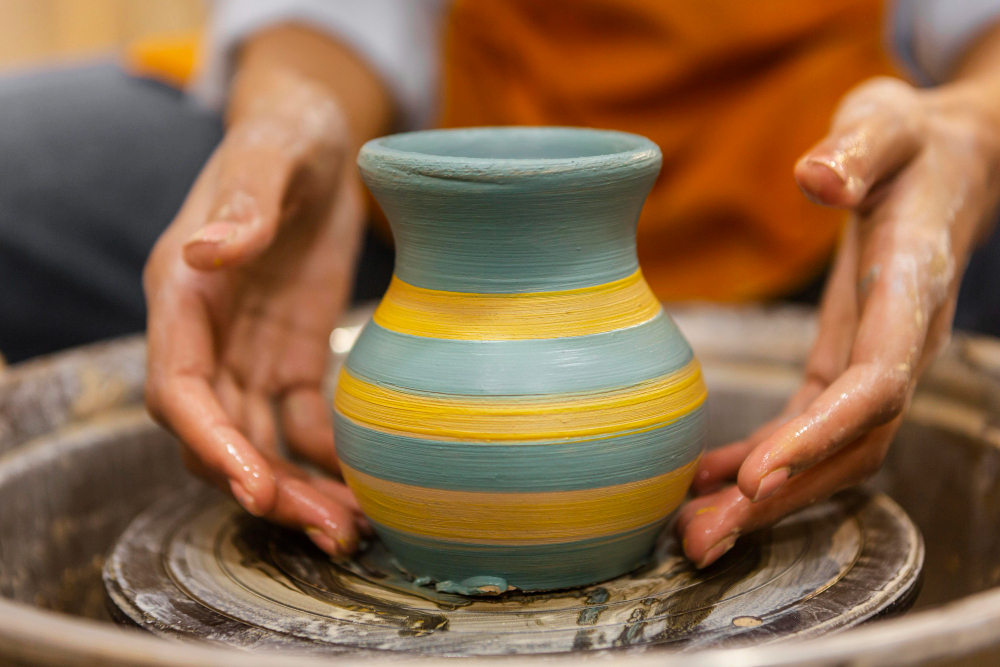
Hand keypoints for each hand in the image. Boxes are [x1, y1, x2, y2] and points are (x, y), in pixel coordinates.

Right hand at [143, 70, 369, 556]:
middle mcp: (208, 334)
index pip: (178, 386)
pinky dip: (323, 459)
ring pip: (257, 442)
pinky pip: (299, 424)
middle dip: (261, 486)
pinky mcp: (292, 357)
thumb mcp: (273, 154)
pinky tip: (363, 482)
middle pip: (218, 432)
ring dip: (295, 489)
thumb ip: (245, 204)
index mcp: (183, 292)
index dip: (210, 442)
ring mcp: (249, 352)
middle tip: (324, 528)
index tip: (253, 485)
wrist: (319, 136)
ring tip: (349, 527)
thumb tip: (206, 256)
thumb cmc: (287, 135)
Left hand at [679, 75, 999, 567]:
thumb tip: (817, 177)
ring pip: (830, 453)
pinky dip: (760, 460)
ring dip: (765, 498)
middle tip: (703, 540)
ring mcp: (872, 360)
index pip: (874, 383)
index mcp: (909, 293)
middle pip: (849, 444)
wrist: (947, 163)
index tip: (758, 474)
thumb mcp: (889, 124)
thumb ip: (860, 149)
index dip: (821, 435)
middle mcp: (898, 343)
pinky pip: (807, 429)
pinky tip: (709, 481)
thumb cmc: (916, 142)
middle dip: (781, 497)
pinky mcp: (843, 360)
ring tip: (694, 532)